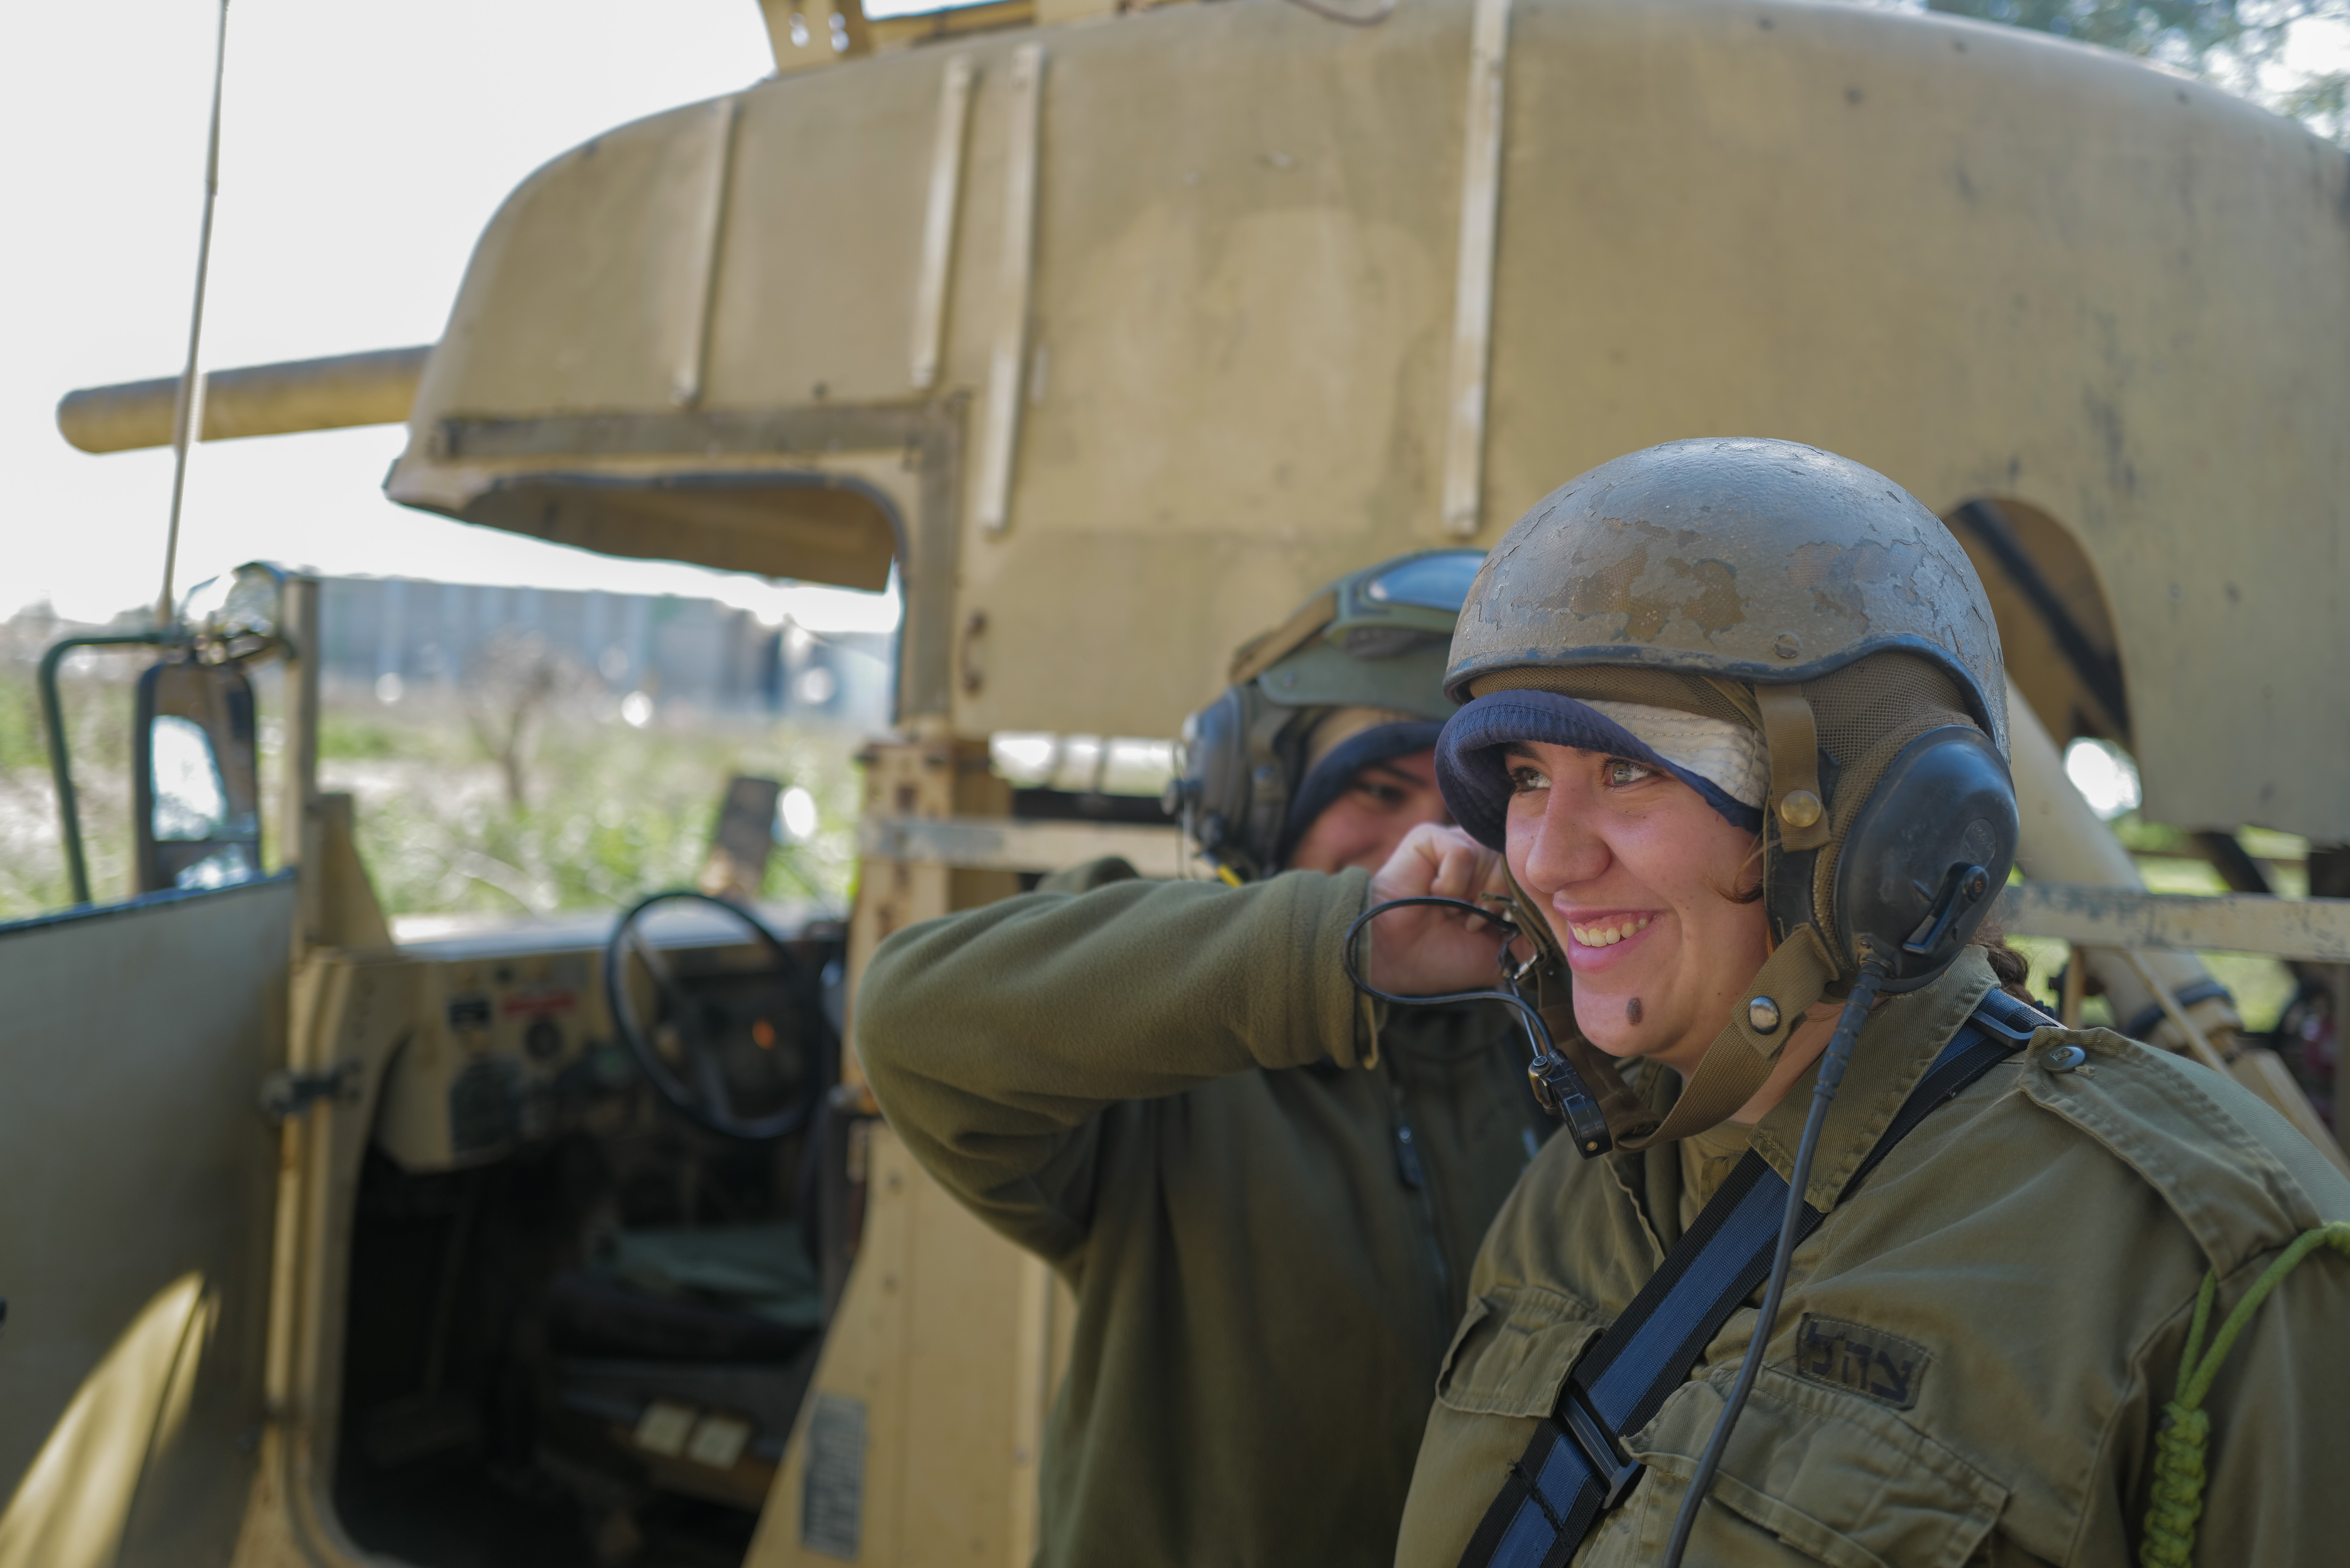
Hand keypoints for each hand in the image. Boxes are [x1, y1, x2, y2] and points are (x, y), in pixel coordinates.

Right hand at [1362, 824, 1521, 995]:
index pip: (1529, 876)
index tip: (1499, 925)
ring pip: (1493, 857)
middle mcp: (1479, 856)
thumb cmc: (1439, 956)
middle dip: (1501, 901)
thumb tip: (1563, 922)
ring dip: (1476, 894)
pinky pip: (1463, 852)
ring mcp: (1455, 843)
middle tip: (1474, 923)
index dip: (1522, 902)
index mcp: (1495, 879)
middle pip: (1516, 864)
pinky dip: (1451, 883)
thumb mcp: (1499, 951)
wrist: (1391, 956)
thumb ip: (1531, 933)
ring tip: (1454, 914)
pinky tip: (1432, 896)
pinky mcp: (1431, 837)